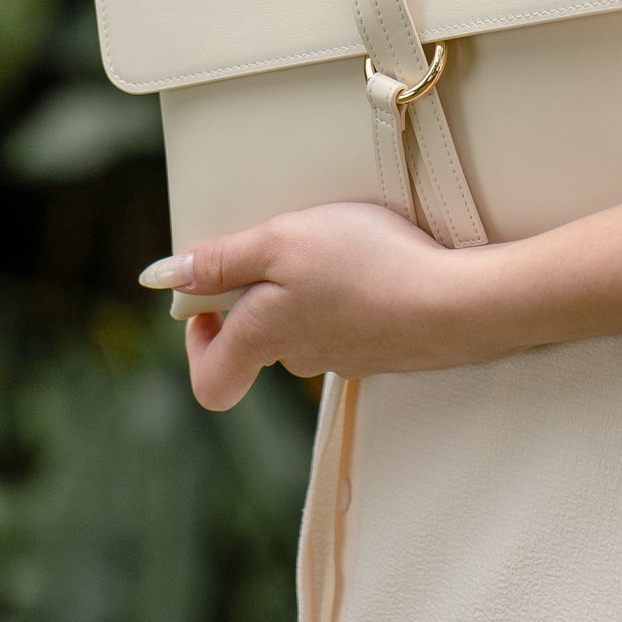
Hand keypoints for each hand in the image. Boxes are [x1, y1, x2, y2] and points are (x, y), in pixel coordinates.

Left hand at [148, 201, 472, 407]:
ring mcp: (345, 356)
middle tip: (279, 243)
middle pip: (256, 340)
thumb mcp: (281, 241)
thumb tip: (164, 277)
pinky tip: (371, 259)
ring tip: (332, 241)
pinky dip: (347, 290)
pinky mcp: (383, 343)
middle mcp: (299, 358)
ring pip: (302, 326)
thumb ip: (222, 260)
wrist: (458, 301)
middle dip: (257, 292)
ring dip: (304, 287)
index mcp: (263, 339)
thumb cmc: (367, 267)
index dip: (198, 340)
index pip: (210, 380)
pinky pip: (346, 319)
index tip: (211, 296)